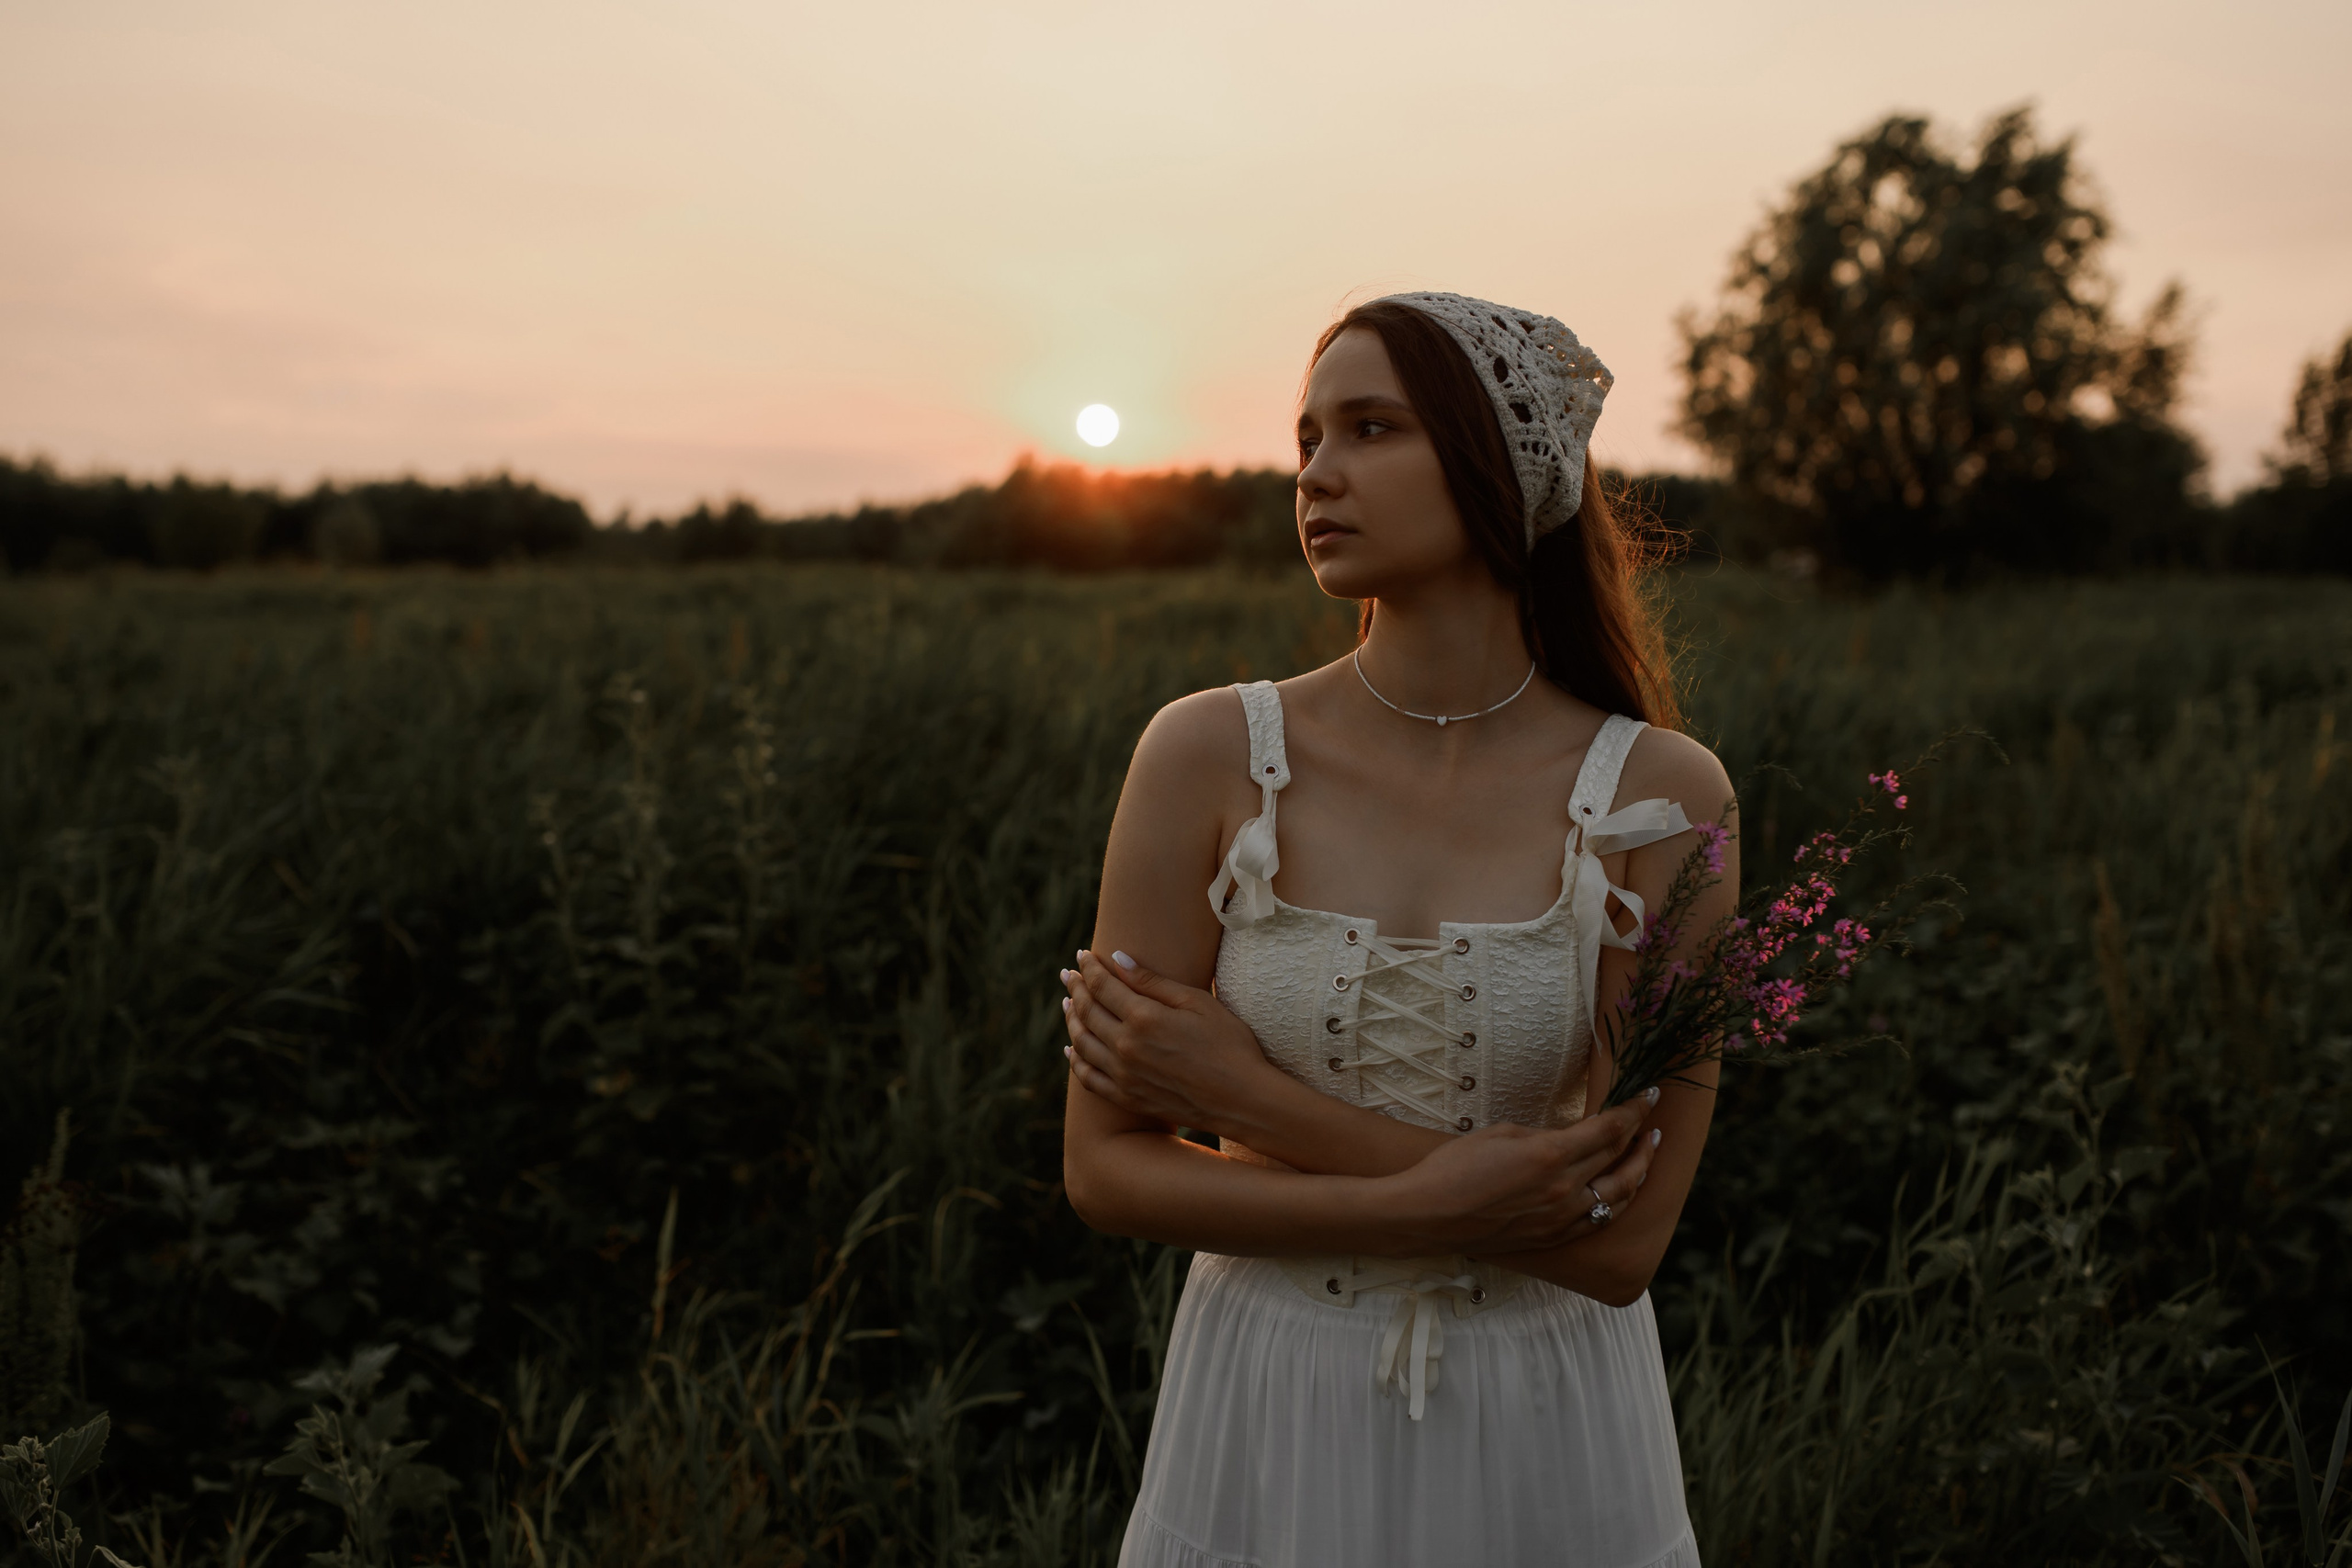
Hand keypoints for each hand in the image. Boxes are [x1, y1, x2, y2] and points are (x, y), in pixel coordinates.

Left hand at [1061, 949, 1275, 1136]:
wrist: (1243, 1100)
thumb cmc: (1229, 1045)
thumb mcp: (1197, 1003)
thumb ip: (1153, 982)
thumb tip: (1117, 959)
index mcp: (1143, 1018)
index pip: (1103, 986)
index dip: (1089, 968)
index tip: (1082, 955)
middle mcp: (1126, 1047)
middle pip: (1088, 1011)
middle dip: (1076, 989)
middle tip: (1068, 975)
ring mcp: (1124, 1076)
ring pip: (1082, 1043)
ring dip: (1071, 1020)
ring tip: (1067, 1005)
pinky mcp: (1128, 1098)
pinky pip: (1089, 1078)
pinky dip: (1075, 1062)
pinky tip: (1071, 1050)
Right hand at [1378, 1093, 1661, 1256]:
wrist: (1428, 1215)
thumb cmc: (1454, 1166)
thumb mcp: (1502, 1133)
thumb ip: (1545, 1135)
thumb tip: (1571, 1138)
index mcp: (1551, 1155)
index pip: (1610, 1129)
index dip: (1634, 1110)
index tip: (1650, 1094)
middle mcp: (1564, 1190)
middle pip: (1620, 1160)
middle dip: (1641, 1137)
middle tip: (1652, 1122)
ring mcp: (1561, 1219)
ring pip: (1619, 1196)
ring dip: (1638, 1172)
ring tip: (1647, 1155)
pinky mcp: (1552, 1238)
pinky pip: (1598, 1220)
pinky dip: (1617, 1202)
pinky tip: (1620, 1191)